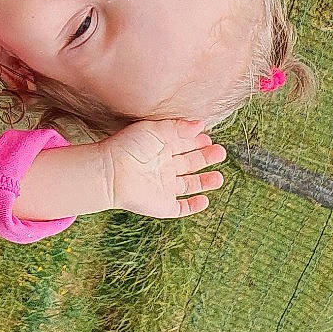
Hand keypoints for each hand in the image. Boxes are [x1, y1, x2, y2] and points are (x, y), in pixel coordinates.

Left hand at [102, 119, 226, 218]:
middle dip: (205, 158)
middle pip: (189, 163)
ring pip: (189, 185)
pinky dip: (194, 206)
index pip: (182, 145)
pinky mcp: (163, 205)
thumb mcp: (154, 129)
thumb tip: (200, 123)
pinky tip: (205, 199)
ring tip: (219, 177)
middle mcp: (162, 168)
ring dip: (205, 182)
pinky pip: (182, 208)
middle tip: (220, 152)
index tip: (209, 137)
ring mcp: (163, 187)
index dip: (196, 142)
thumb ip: (177, 127)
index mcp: (159, 149)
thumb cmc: (128, 147)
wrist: (111, 173)